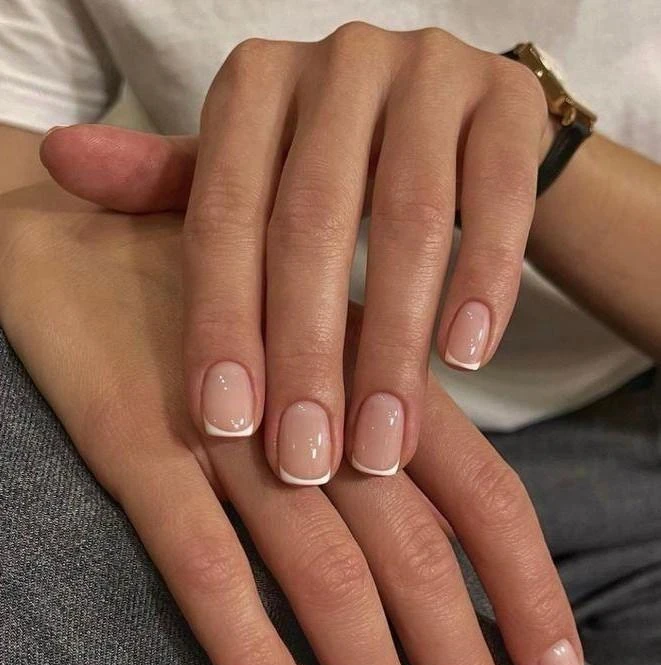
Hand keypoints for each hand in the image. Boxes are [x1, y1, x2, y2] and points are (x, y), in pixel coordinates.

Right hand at [0, 183, 583, 664]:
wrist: (65, 222)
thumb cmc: (202, 289)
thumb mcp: (308, 341)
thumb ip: (374, 420)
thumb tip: (439, 527)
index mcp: (373, 373)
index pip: (483, 493)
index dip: (527, 590)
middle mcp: (317, 406)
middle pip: (417, 555)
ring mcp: (226, 426)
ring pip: (323, 571)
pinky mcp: (136, 440)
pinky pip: (203, 561)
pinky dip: (248, 645)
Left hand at [41, 23, 548, 484]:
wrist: (452, 116)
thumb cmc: (332, 164)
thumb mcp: (249, 171)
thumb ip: (171, 184)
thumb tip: (60, 162)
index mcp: (255, 85)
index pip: (223, 214)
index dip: (223, 324)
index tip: (229, 428)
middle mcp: (337, 63)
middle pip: (311, 223)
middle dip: (306, 357)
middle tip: (307, 463)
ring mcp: (430, 72)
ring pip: (410, 217)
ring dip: (394, 347)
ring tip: (385, 446)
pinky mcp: (508, 101)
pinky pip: (501, 197)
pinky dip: (484, 283)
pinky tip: (467, 359)